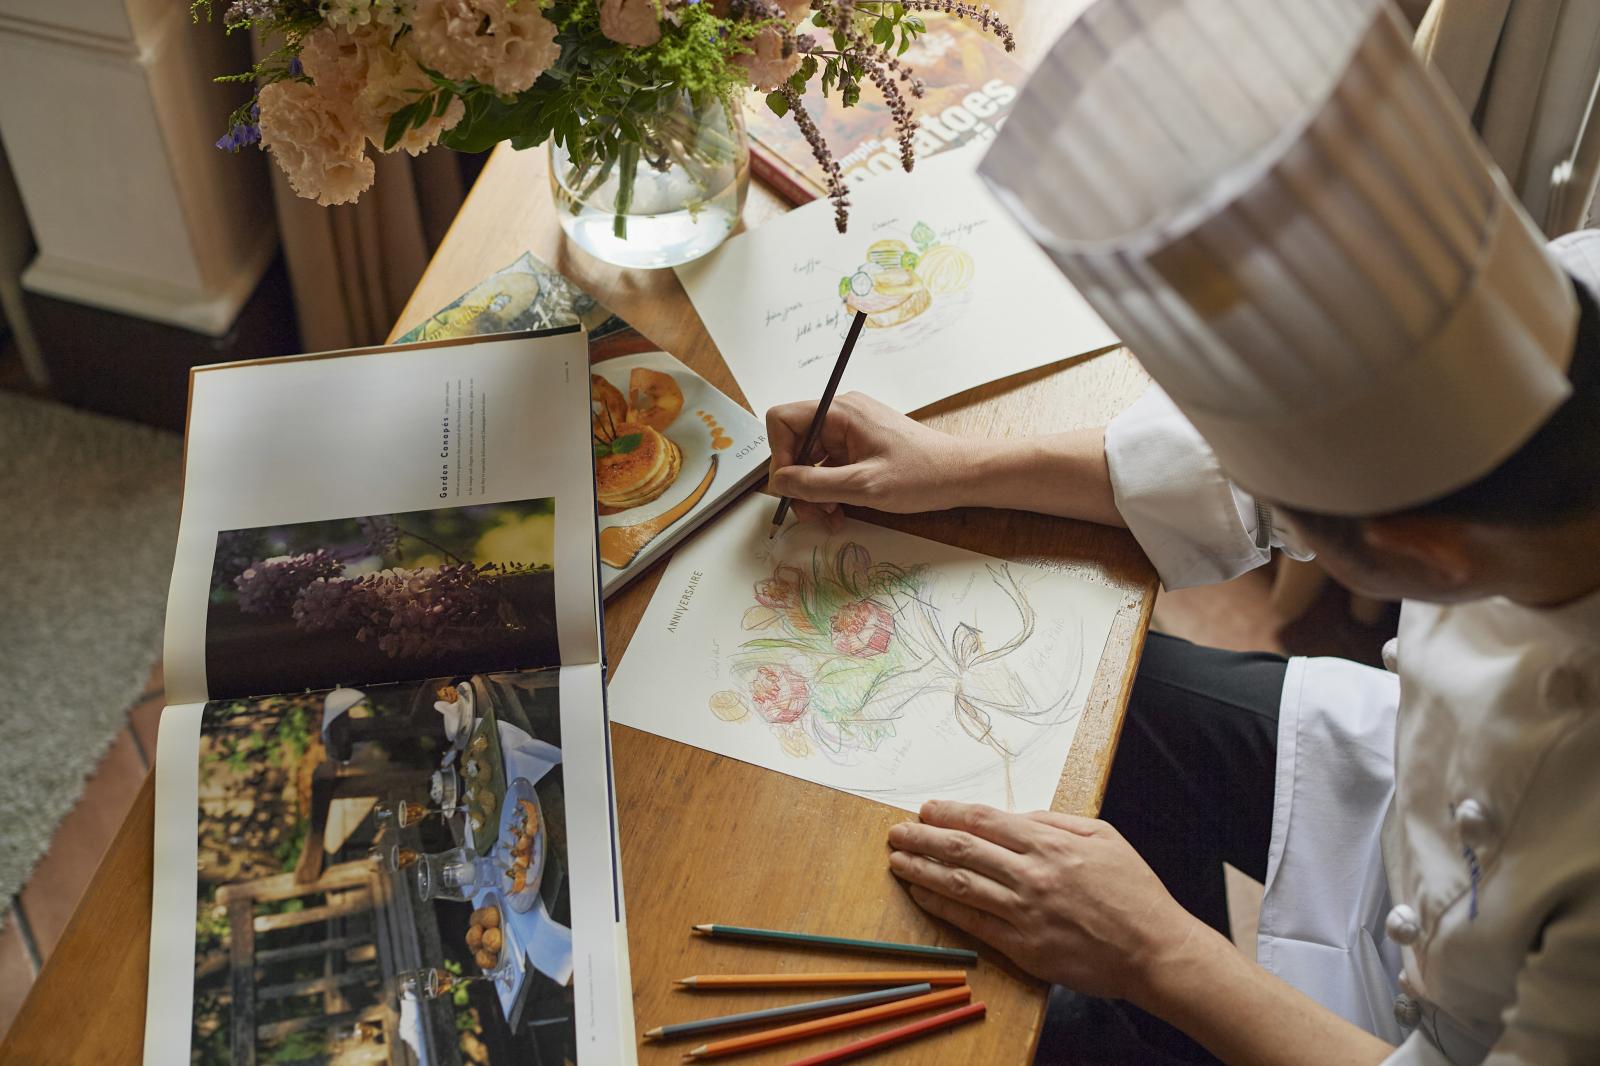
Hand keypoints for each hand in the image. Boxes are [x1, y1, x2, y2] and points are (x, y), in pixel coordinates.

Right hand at [765, 392, 969, 530]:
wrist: (961, 476)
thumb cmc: (922, 475)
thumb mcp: (863, 486)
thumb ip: (815, 484)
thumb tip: (779, 483)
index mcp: (841, 412)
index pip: (783, 420)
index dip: (779, 454)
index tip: (792, 486)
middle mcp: (842, 415)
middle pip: (795, 445)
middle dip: (799, 482)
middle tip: (812, 514)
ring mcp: (851, 432)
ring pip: (811, 461)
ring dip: (814, 493)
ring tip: (831, 517)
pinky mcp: (860, 447)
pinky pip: (830, 467)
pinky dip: (830, 491)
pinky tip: (842, 511)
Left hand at [887, 800, 1203, 1003]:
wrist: (1156, 950)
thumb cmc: (1134, 893)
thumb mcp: (1103, 837)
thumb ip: (1057, 823)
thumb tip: (1020, 816)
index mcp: (1050, 843)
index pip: (985, 820)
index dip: (949, 812)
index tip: (925, 809)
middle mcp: (1032, 874)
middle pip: (963, 849)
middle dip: (923, 837)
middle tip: (896, 831)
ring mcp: (1025, 912)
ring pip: (960, 885)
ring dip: (923, 870)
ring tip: (897, 860)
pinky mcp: (1025, 947)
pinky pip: (973, 923)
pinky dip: (943, 908)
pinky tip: (923, 895)